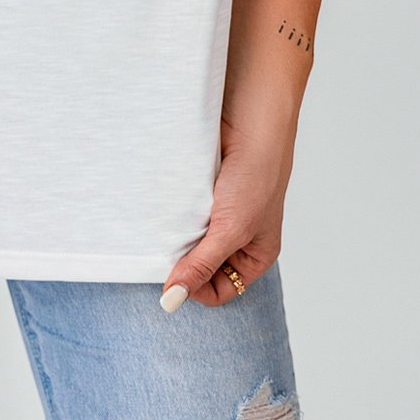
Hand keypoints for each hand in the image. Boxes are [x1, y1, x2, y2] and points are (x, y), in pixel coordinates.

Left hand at [160, 112, 296, 308]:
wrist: (249, 118)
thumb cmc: (256, 175)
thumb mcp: (230, 229)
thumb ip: (201, 265)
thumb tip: (172, 301)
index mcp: (255, 253)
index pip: (220, 290)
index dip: (196, 288)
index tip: (174, 277)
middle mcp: (236, 235)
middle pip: (200, 265)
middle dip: (183, 261)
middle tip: (166, 251)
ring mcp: (217, 211)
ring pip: (186, 238)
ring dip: (175, 235)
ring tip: (165, 226)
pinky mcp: (200, 188)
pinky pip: (178, 210)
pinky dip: (170, 211)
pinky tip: (162, 207)